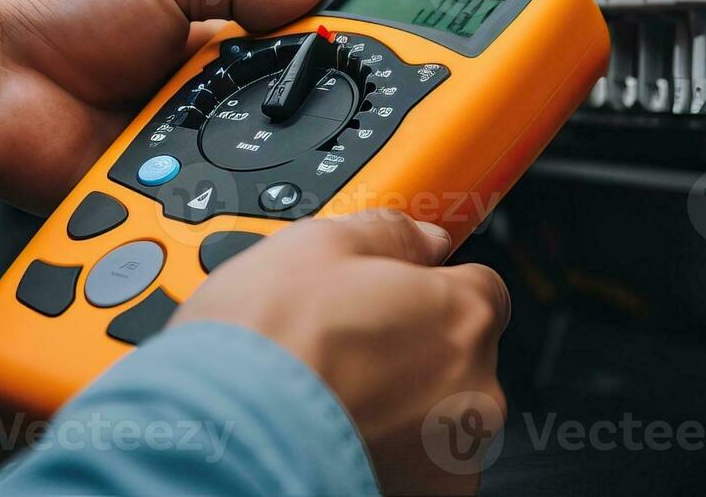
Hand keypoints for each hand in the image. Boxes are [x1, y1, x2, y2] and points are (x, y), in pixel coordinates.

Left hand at [0, 0, 327, 211]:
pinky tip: (200, 187)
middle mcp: (195, 105)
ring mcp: (172, 155)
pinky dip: (199, 205)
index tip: (355, 64)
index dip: (317, 63)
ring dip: (243, 165)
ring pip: (242, 175)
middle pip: (275, 124)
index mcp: (208, 46)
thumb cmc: (52, 17)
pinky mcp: (146, 201)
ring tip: (228, 143)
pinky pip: (191, 212)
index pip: (287, 60)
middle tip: (289, 112)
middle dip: (287, 122)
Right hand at [171, 210, 510, 494]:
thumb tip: (420, 236)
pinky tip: (336, 434)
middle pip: (458, 355)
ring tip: (332, 394)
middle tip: (345, 346)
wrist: (225, 438)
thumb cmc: (265, 349)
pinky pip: (415, 461)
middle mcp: (475, 390)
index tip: (398, 295)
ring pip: (438, 414)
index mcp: (462, 315)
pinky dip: (385, 450)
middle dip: (412, 349)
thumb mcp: (318, 246)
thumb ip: (391, 234)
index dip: (431, 287)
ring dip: (400, 404)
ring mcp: (450, 454)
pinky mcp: (422, 496)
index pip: (480, 288)